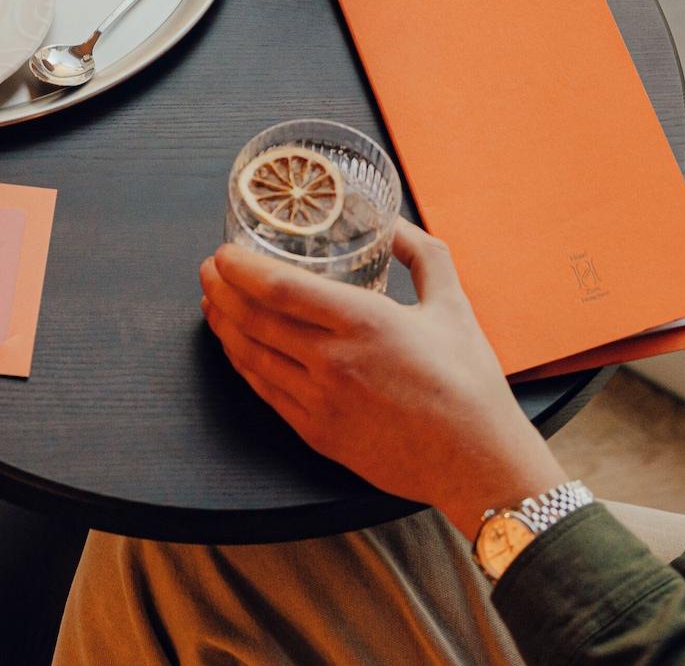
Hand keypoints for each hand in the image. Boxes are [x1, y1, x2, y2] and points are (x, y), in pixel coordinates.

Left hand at [201, 225, 566, 537]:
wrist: (476, 461)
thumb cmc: (468, 383)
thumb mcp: (453, 303)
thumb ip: (422, 254)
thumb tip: (393, 223)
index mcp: (364, 322)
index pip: (278, 288)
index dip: (239, 267)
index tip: (224, 252)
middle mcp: (333, 361)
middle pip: (253, 319)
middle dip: (220, 289)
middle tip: (208, 269)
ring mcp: (320, 402)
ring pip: (251, 357)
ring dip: (223, 326)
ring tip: (212, 303)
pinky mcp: (317, 433)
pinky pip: (265, 392)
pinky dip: (243, 365)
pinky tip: (237, 348)